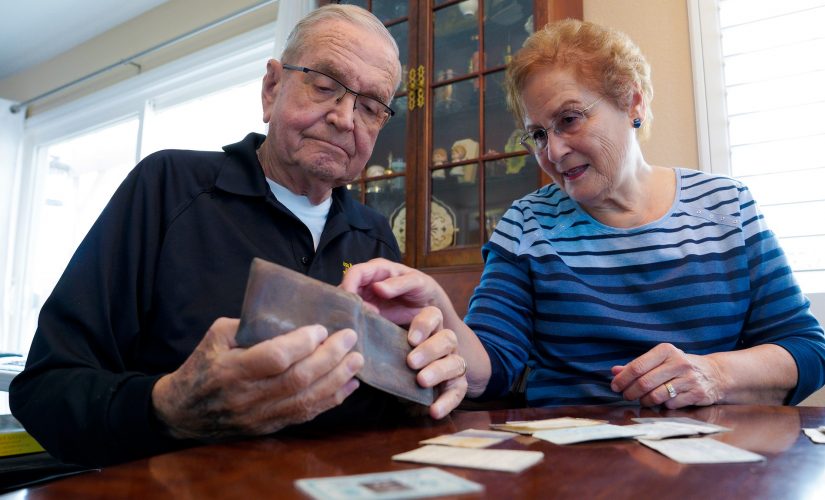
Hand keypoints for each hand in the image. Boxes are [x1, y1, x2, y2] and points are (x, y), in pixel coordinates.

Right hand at [152, 318, 363, 439]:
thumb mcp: (216, 336)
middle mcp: (247, 396)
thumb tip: (288, 315)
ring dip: (337, 379)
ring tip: (357, 360)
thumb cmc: (202, 365)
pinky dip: (331, 400)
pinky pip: (306, 415)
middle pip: (297, 380)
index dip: (301, 343)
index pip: (274, 358)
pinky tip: (349, 384)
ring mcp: (260, 416)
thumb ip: (249, 325)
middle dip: (329, 358)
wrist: (182, 411)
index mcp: (231, 369)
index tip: (321, 328)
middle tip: (350, 339)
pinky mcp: (269, 427)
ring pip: (306, 400)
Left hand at [341, 257, 489, 399]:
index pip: (432, 316)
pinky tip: (433, 411)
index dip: (423, 324)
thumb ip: (371, 320)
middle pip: (447, 338)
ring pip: (456, 362)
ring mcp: (452, 363)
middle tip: (411, 361)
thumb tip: (345, 303)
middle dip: (429, 348)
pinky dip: (447, 402)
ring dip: (438, 371)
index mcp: (426, 326)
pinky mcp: (455, 385)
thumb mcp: (384, 334)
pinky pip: (458, 392)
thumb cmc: (394, 352)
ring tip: (421, 380)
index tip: (409, 338)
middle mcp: (442, 342)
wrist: (419, 379)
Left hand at [610, 343, 722, 408]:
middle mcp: (678, 362)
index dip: (623, 379)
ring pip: (656, 396)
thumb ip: (637, 366)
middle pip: (644, 383)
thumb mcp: (660, 360)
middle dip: (630, 392)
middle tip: (626, 396)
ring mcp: (689, 379)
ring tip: (642, 400)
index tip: (615, 386)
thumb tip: (614, 371)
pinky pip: (670, 404)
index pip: (637, 366)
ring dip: (644, 401)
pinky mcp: (696, 394)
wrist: (714, 374)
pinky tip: (662, 401)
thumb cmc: (679, 366)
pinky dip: (662, 406)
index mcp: (666, 350)